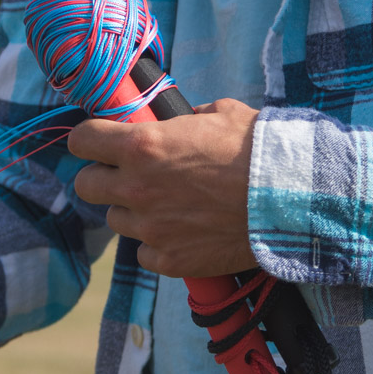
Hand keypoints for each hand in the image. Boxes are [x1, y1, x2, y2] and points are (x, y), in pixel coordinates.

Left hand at [69, 99, 259, 276]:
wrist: (291, 199)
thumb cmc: (258, 150)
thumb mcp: (220, 113)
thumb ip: (185, 117)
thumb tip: (177, 120)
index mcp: (142, 146)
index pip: (82, 140)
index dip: (89, 139)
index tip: (100, 141)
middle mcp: (137, 189)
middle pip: (85, 185)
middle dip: (102, 177)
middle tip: (128, 175)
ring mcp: (151, 228)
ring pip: (115, 220)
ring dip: (132, 211)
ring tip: (168, 204)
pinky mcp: (169, 260)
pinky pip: (144, 252)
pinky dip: (157, 243)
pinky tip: (182, 231)